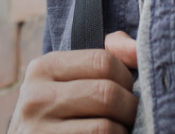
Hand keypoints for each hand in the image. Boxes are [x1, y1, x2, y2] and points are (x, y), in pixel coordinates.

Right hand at [7, 34, 138, 133]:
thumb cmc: (60, 107)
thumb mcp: (72, 75)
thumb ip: (108, 52)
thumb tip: (138, 48)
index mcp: (43, 68)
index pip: (102, 61)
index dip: (125, 76)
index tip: (126, 89)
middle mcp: (36, 98)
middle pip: (106, 93)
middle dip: (128, 106)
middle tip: (127, 116)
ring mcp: (39, 131)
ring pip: (105, 127)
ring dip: (122, 130)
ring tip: (118, 130)